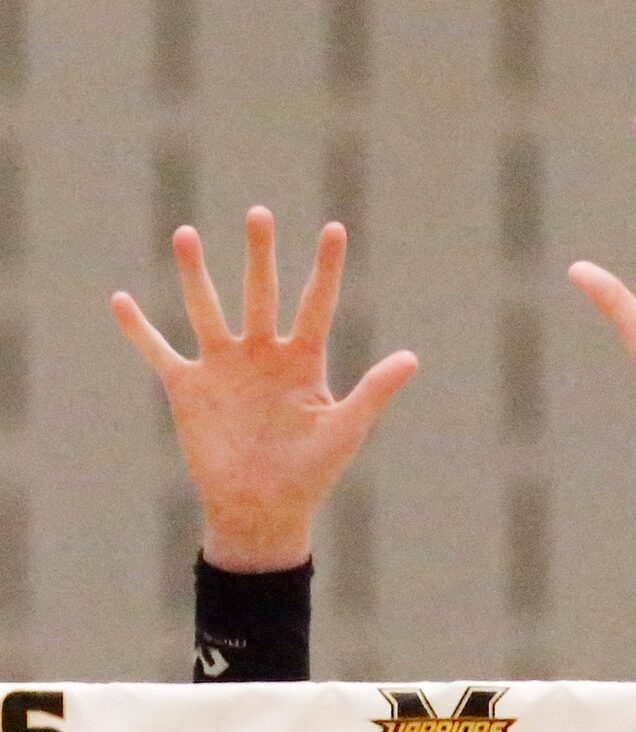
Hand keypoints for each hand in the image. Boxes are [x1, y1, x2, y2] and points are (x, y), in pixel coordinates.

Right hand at [111, 209, 416, 571]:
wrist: (263, 509)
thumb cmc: (311, 474)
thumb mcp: (344, 429)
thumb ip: (374, 391)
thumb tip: (412, 357)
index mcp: (303, 362)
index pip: (317, 304)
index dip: (326, 268)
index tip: (336, 228)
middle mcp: (262, 355)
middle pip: (261, 293)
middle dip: (261, 255)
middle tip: (260, 213)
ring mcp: (223, 367)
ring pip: (207, 309)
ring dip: (196, 274)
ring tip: (188, 234)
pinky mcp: (188, 388)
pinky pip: (158, 352)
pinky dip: (138, 329)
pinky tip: (119, 299)